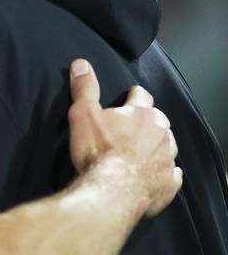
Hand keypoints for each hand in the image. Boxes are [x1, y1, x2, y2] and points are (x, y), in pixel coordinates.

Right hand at [67, 58, 181, 216]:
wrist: (112, 192)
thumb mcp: (82, 114)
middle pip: (159, 120)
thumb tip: (81, 63)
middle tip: (134, 125)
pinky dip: (166, 172)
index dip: (134, 95)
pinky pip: (172, 174)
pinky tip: (157, 174)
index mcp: (141, 114)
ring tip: (144, 149)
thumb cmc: (97, 151)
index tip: (129, 96)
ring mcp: (167, 159)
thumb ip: (84, 88)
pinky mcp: (169, 183)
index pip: (141, 96)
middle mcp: (160, 133)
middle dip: (149, 120)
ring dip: (158, 144)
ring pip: (168, 145)